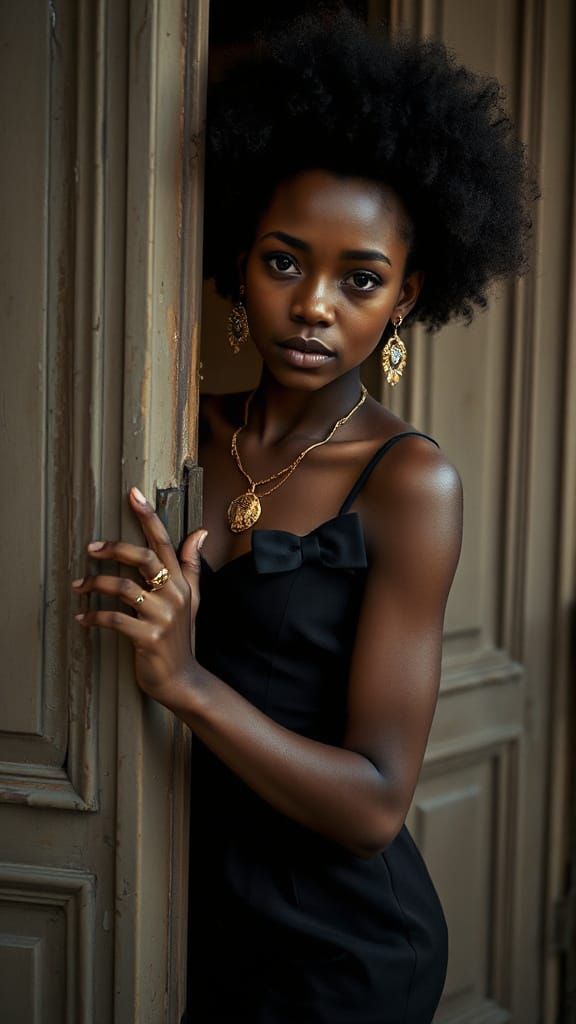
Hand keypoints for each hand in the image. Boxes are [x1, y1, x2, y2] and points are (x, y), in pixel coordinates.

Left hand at [71, 486, 207, 706]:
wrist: (182, 679)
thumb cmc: (181, 636)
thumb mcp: (192, 598)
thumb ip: (191, 564)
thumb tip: (200, 532)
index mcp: (181, 582)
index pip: (165, 542)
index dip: (149, 517)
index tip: (133, 493)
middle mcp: (174, 595)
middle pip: (145, 559)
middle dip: (115, 549)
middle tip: (90, 547)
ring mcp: (162, 617)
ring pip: (124, 588)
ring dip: (96, 584)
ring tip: (79, 586)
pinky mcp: (148, 637)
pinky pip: (115, 619)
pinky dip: (94, 616)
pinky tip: (83, 616)